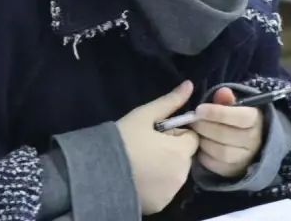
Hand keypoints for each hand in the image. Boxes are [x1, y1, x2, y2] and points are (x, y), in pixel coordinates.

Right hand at [116, 80, 199, 214]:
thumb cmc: (123, 139)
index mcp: (181, 151)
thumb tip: (189, 85)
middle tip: (147, 148)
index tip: (156, 134)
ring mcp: (171, 192)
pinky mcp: (160, 205)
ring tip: (141, 163)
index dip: (175, 134)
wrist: (98, 172)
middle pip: (185, 157)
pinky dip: (157, 185)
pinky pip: (165, 190)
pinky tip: (139, 178)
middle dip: (171, 151)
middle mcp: (182, 174)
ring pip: (175, 174)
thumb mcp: (145, 116)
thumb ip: (170, 102)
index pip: (191, 138)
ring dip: (165, 167)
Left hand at [192, 87, 264, 177]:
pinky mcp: (233, 171)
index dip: (218, 113)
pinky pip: (215, 165)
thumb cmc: (236, 119)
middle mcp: (254, 141)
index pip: (240, 117)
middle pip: (226, 135)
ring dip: (203, 141)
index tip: (199, 109)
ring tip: (195, 132)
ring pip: (221, 152)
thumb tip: (222, 92)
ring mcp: (245, 158)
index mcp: (256, 120)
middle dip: (204, 127)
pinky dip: (203, 155)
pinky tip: (199, 145)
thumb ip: (227, 99)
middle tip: (192, 120)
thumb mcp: (236, 105)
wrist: (248, 143)